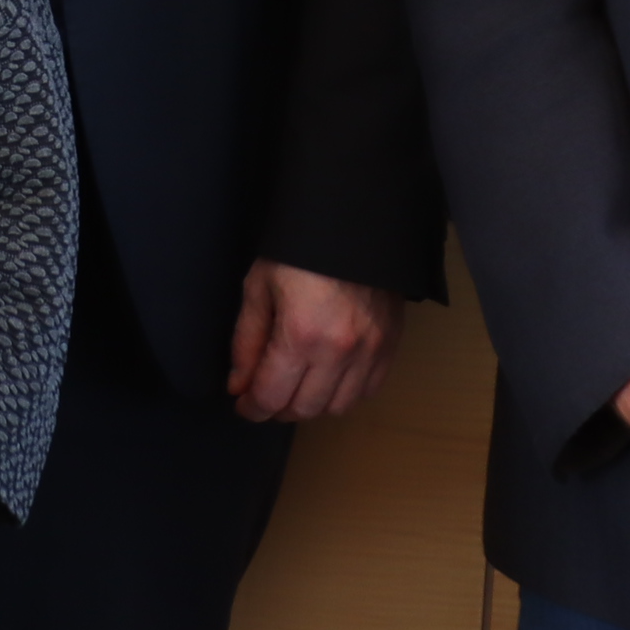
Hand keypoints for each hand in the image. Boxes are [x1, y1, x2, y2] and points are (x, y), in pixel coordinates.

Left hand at [226, 262, 399, 423]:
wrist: (353, 220)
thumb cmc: (299, 250)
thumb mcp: (259, 287)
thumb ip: (246, 342)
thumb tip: (238, 386)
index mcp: (301, 334)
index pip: (272, 397)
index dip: (251, 408)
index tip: (243, 404)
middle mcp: (339, 350)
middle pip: (304, 409)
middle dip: (278, 408)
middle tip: (265, 393)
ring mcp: (370, 350)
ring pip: (338, 407)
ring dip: (312, 404)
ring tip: (297, 385)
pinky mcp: (390, 343)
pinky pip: (368, 390)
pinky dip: (345, 392)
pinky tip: (329, 376)